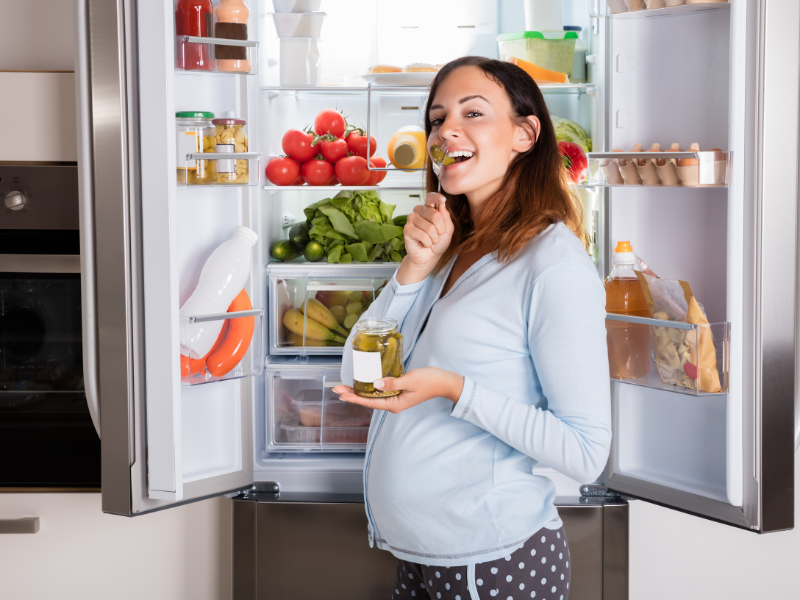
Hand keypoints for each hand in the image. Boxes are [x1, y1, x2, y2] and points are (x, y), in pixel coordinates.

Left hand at [333, 367, 464, 413]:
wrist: (444, 381)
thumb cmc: (429, 381)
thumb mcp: (410, 380)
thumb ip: (392, 382)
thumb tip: (375, 384)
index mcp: (395, 404)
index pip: (370, 402)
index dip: (354, 397)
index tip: (342, 393)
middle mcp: (393, 403)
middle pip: (368, 400)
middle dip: (352, 393)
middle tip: (337, 388)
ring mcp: (395, 398)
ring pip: (373, 395)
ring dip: (360, 390)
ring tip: (345, 385)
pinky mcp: (398, 391)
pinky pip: (381, 390)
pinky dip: (370, 386)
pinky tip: (364, 381)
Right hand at [396, 193, 453, 284]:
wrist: (430, 256)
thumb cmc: (438, 242)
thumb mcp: (448, 229)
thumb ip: (445, 216)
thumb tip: (442, 203)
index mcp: (429, 208)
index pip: (430, 197)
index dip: (436, 197)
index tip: (442, 199)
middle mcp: (419, 211)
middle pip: (434, 214)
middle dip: (440, 229)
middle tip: (438, 235)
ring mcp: (411, 219)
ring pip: (429, 227)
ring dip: (434, 238)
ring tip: (431, 240)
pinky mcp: (407, 229)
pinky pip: (422, 235)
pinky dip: (427, 242)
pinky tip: (424, 243)